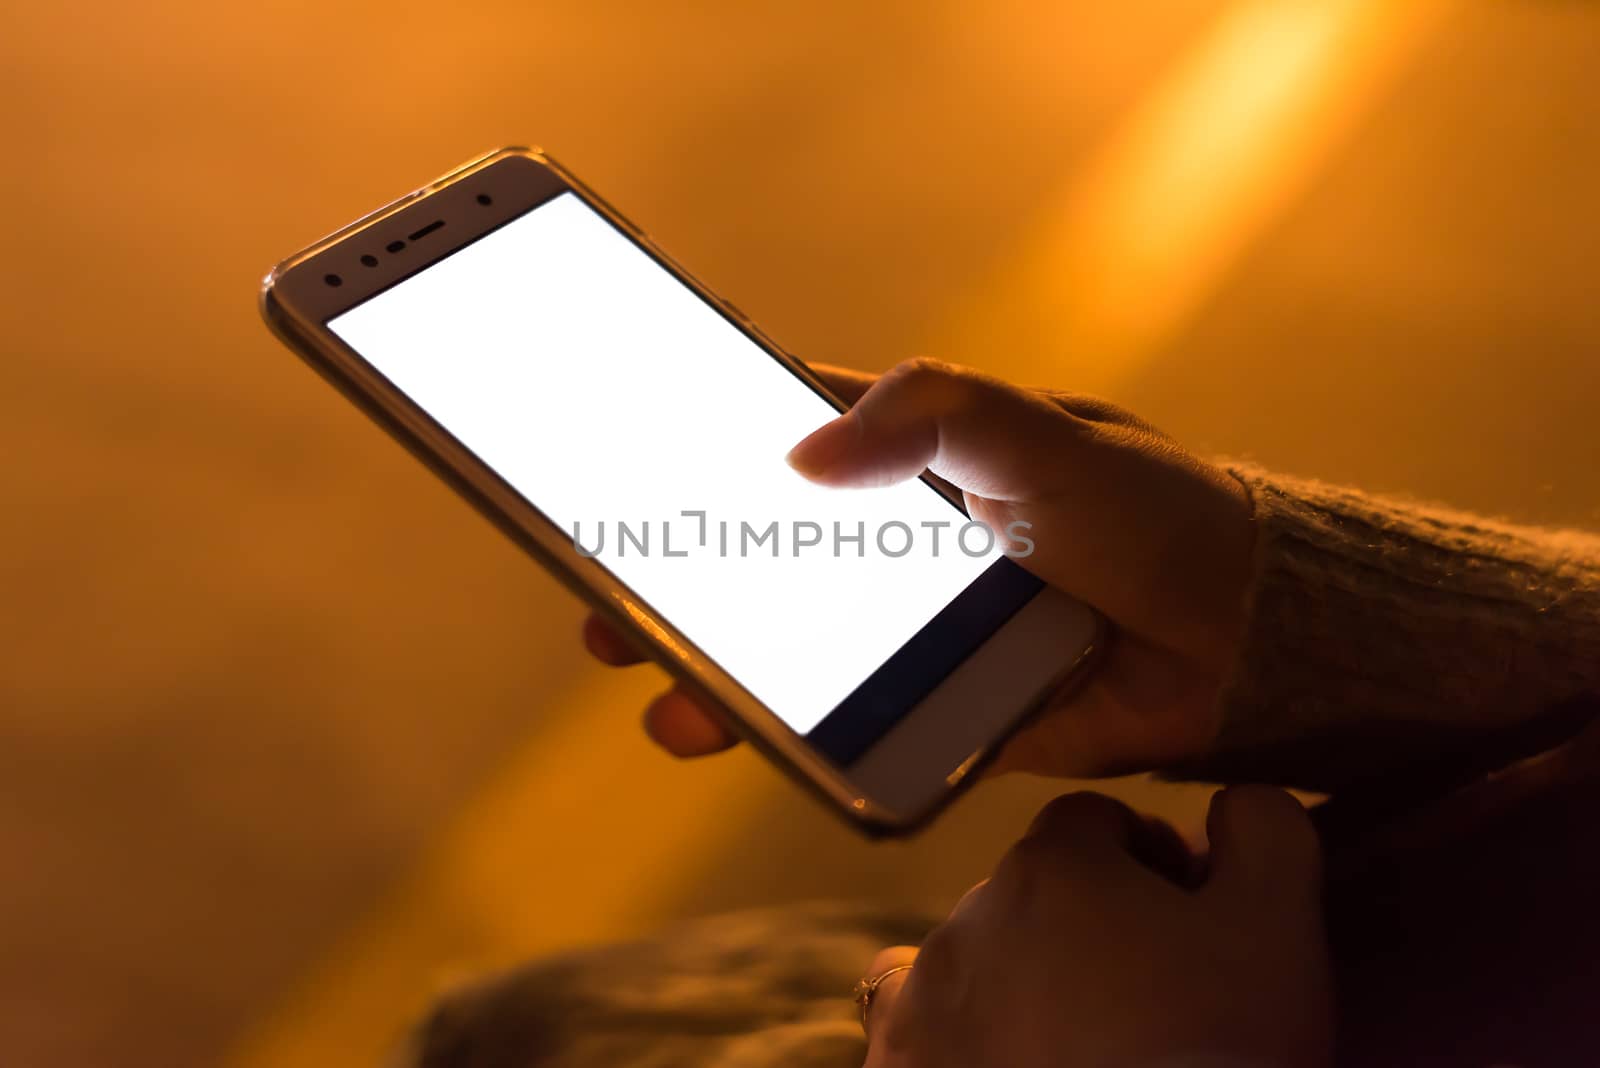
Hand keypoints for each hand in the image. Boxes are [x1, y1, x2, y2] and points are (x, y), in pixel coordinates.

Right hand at [582, 359, 1256, 775]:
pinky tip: (716, 728)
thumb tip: (801, 457)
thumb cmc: (1151, 510)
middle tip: (603, 584)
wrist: (1243, 639)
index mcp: (924, 450)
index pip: (789, 429)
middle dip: (679, 564)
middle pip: (764, 547)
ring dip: (707, 652)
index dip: (703, 436)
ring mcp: (918, 623)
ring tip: (640, 668)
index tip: (622, 449)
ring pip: (787, 637)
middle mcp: (907, 537)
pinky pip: (842, 713)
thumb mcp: (1037, 433)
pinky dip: (775, 722)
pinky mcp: (940, 701)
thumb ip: (930, 412)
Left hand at [860, 787, 1331, 1067]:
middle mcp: (968, 913)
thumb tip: (1230, 803)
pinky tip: (1000, 1060)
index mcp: (1053, 863)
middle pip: (1033, 890)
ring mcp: (923, 996)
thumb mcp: (1277, 923)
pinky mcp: (898, 1065)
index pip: (1094, 822)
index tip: (1186, 922)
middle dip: (1083, 924)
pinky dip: (954, 1038)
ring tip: (1079, 1044)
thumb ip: (1261, 832)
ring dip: (1019, 980)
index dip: (1146, 861)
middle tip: (1145, 996)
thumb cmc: (1214, 1041)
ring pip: (975, 960)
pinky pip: (914, 1029)